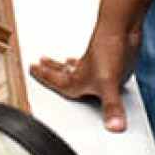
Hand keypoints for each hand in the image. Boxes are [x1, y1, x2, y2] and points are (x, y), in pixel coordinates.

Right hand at [30, 15, 139, 131]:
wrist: (122, 27)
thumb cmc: (108, 50)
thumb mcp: (108, 83)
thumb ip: (111, 106)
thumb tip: (114, 127)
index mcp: (79, 80)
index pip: (57, 81)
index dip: (44, 77)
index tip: (32, 69)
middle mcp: (86, 72)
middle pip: (64, 72)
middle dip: (52, 69)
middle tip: (41, 63)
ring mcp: (98, 65)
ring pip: (78, 66)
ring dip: (70, 65)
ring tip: (65, 63)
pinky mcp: (111, 59)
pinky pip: (95, 64)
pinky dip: (91, 64)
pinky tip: (98, 65)